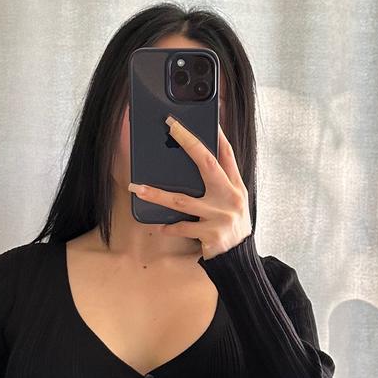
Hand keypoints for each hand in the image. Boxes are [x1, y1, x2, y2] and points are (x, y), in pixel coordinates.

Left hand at [127, 117, 252, 260]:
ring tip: (137, 188)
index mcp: (236, 187)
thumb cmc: (231, 227)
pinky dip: (168, 226)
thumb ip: (220, 184)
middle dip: (188, 142)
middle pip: (207, 164)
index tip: (205, 117)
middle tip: (171, 127)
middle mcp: (230, 198)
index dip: (217, 134)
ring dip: (157, 194)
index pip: (227, 154)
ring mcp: (220, 216)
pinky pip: (182, 227)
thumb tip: (196, 163)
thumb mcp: (232, 202)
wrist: (239, 259)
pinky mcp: (210, 235)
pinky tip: (158, 225)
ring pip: (182, 201)